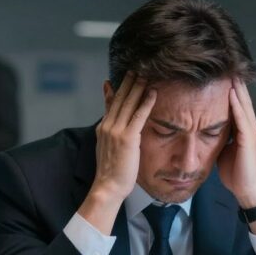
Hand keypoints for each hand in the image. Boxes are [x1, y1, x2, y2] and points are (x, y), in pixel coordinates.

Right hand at [78, 72, 155, 234]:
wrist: (108, 187)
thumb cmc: (112, 173)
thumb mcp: (109, 150)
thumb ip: (112, 135)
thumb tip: (116, 128)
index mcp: (103, 128)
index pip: (111, 104)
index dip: (116, 89)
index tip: (120, 77)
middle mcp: (107, 126)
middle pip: (120, 98)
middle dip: (128, 82)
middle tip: (137, 67)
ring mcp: (116, 131)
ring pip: (128, 103)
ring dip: (138, 87)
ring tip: (146, 73)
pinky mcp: (127, 138)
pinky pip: (138, 116)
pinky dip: (146, 103)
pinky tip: (153, 92)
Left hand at [217, 77, 255, 236]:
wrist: (247, 191)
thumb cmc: (235, 173)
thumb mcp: (224, 150)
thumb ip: (220, 137)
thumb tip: (206, 129)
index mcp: (245, 129)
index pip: (237, 103)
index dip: (230, 87)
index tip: (221, 73)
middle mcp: (251, 126)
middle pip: (242, 98)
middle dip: (235, 81)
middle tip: (226, 63)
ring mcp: (252, 132)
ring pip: (243, 104)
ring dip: (236, 87)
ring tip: (229, 71)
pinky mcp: (249, 139)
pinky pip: (242, 118)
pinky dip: (236, 104)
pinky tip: (230, 92)